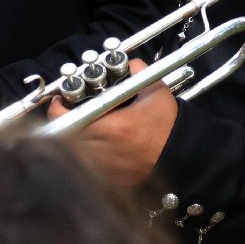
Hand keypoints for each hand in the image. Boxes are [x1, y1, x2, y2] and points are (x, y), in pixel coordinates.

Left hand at [55, 58, 177, 186]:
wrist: (187, 157)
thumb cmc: (170, 126)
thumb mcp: (156, 94)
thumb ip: (139, 74)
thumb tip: (130, 62)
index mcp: (112, 128)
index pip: (67, 120)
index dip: (57, 109)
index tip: (59, 101)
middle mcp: (105, 151)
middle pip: (65, 137)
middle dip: (62, 123)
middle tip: (66, 113)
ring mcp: (108, 169)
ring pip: (73, 154)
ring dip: (71, 140)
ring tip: (77, 128)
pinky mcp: (113, 181)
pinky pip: (87, 168)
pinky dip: (84, 157)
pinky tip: (92, 146)